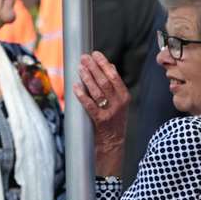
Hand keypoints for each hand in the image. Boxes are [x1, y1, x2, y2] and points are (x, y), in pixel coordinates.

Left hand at [74, 51, 128, 175]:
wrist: (113, 146)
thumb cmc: (113, 122)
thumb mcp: (119, 103)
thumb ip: (115, 85)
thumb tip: (110, 65)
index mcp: (124, 97)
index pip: (114, 76)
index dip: (104, 63)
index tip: (95, 54)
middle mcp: (119, 104)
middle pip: (105, 81)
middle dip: (93, 67)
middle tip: (83, 58)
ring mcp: (110, 113)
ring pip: (97, 91)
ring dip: (87, 78)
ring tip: (80, 68)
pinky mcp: (100, 121)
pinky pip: (90, 105)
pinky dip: (82, 95)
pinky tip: (75, 86)